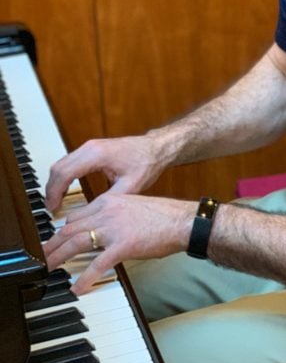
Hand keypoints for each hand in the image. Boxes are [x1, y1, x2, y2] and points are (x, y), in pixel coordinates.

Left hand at [44, 192, 197, 293]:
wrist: (182, 221)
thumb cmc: (163, 216)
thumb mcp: (133, 207)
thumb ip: (114, 215)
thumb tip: (99, 231)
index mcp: (110, 200)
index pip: (76, 215)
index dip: (61, 229)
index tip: (54, 239)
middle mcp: (107, 211)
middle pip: (70, 228)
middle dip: (52, 244)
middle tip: (42, 257)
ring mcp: (114, 228)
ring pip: (76, 243)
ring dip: (58, 258)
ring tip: (48, 269)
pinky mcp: (123, 245)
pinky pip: (97, 264)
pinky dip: (85, 278)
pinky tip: (77, 288)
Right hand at [45, 135, 163, 212]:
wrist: (157, 148)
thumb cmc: (146, 163)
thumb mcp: (129, 187)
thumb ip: (108, 200)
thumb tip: (89, 216)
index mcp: (97, 155)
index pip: (65, 173)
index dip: (55, 193)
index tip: (52, 208)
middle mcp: (90, 147)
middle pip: (58, 167)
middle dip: (51, 189)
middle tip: (51, 208)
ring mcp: (90, 146)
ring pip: (62, 163)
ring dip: (56, 182)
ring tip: (56, 203)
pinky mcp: (93, 149)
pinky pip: (70, 162)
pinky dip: (64, 176)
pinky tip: (65, 190)